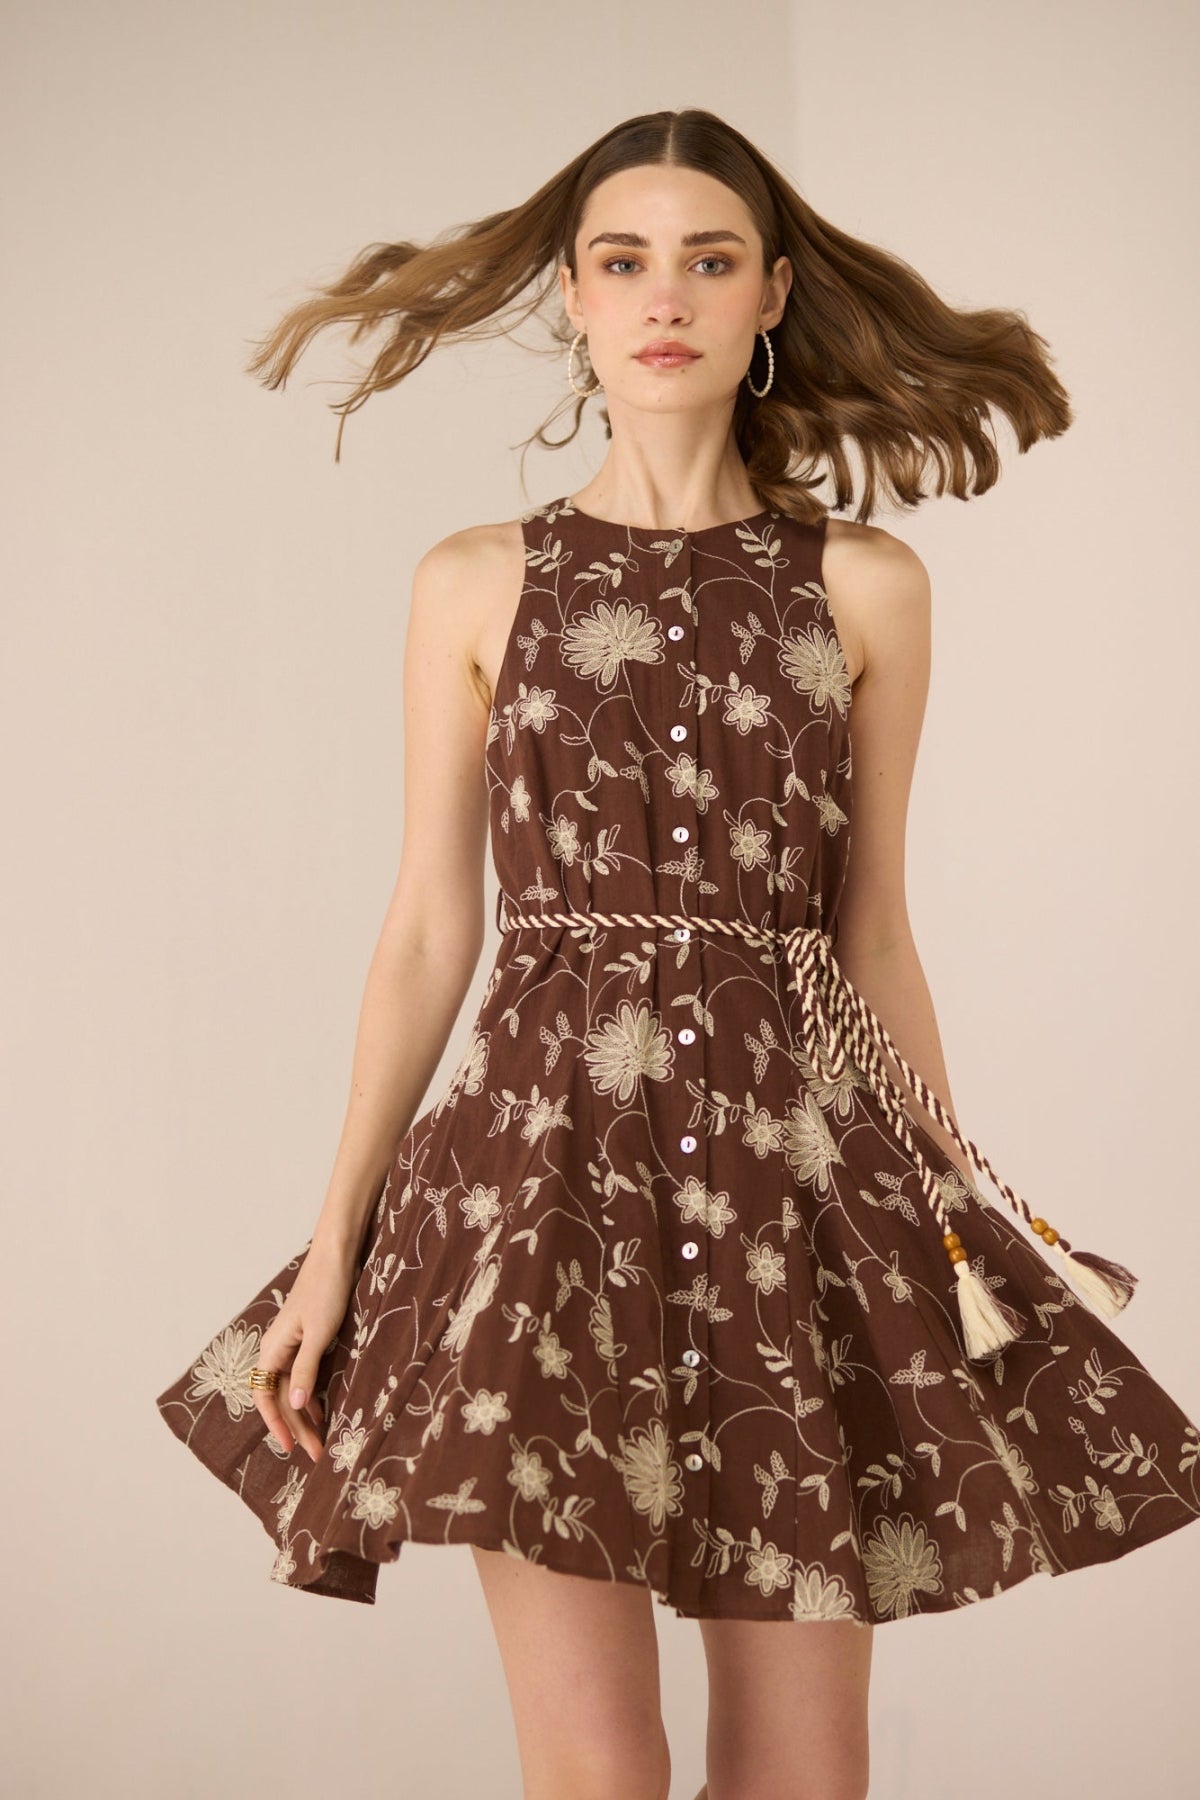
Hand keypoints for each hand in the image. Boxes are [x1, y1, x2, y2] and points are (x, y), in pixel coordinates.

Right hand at [250, 1240, 358, 1461]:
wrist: (336, 1258)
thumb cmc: (326, 1291)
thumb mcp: (317, 1335)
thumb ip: (304, 1370)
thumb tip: (292, 1406)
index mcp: (272, 1349)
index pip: (265, 1397)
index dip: (276, 1425)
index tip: (290, 1449)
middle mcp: (277, 1350)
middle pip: (281, 1398)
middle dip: (296, 1427)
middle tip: (316, 1453)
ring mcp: (293, 1346)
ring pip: (293, 1390)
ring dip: (305, 1415)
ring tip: (321, 1440)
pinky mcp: (309, 1341)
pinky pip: (305, 1377)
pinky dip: (312, 1396)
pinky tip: (324, 1410)